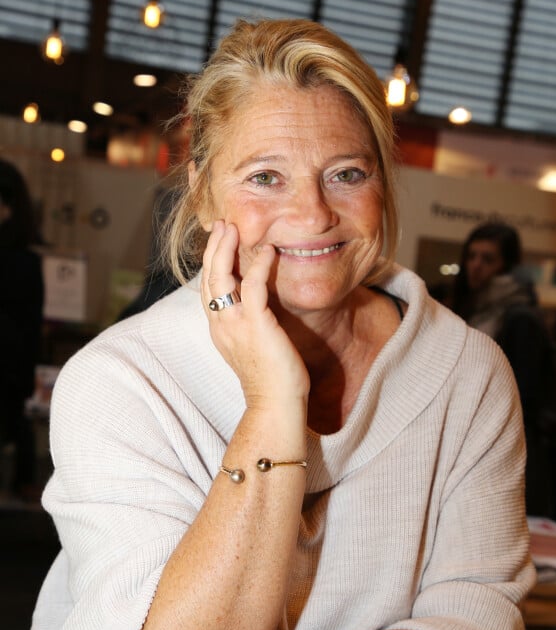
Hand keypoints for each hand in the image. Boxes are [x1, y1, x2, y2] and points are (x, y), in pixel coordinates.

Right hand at [201, 221, 309, 406]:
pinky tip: (269, 251)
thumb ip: (248, 326)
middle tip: (222, 224)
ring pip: (221, 277)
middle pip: (208, 277)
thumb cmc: (270, 380)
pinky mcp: (256, 325)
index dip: (210, 262)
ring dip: (226, 249)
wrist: (274, 406)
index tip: (218, 241)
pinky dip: (259, 265)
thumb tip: (256, 309)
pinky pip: (253, 286)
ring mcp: (235, 324)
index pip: (208, 288)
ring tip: (234, 228)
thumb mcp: (251, 347)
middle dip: (213, 247)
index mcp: (218, 329)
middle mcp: (221, 324)